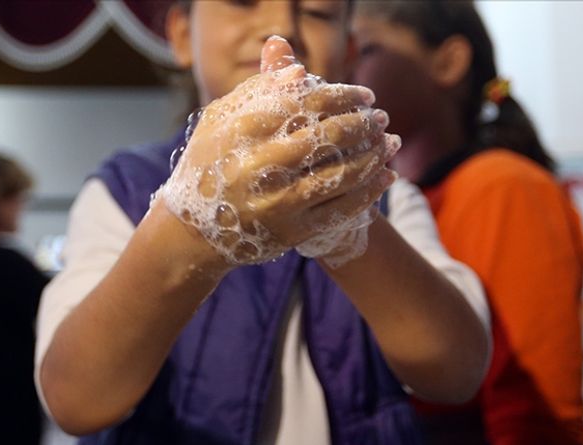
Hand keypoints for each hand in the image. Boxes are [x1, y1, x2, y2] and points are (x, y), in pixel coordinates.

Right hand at [157, 36, 398, 263]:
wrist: (193, 235)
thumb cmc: (208, 169)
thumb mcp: (218, 125)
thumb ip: (255, 94)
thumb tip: (299, 71)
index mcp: (239, 134)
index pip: (302, 104)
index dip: (339, 96)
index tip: (364, 95)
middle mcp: (258, 167)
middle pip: (325, 138)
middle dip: (362, 124)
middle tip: (381, 118)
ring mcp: (276, 202)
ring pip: (339, 173)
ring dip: (372, 155)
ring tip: (389, 142)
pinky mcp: (291, 231)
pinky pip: (340, 208)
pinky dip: (369, 190)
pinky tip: (386, 175)